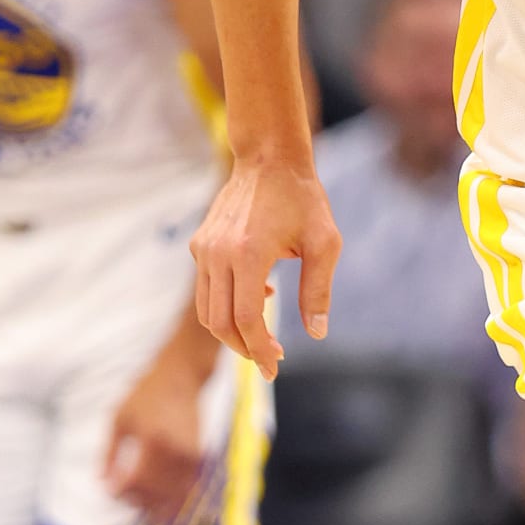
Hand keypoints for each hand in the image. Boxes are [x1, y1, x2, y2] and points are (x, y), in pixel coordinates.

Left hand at [106, 350, 208, 524]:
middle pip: (155, 492)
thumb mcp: (118, 418)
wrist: (181, 378)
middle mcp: (174, 449)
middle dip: (136, 500)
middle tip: (122, 496)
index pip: (136, 480)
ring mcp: (190, 454)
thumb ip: (108, 453)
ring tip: (139, 502)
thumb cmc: (144, 395)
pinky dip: (174, 499)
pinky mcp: (199, 456)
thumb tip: (102, 482)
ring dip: (155, 504)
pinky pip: (187, 487)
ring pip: (174, 494)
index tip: (110, 491)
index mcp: (152, 439)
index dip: (121, 491)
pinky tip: (160, 500)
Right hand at [193, 158, 339, 380]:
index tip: (276, 366)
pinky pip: (206, 288)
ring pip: (207, 309)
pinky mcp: (200, 244)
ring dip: (232, 332)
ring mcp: (204, 249)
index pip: (246, 320)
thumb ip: (318, 290)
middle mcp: (218, 254)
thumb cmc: (304, 199)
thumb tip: (317, 333)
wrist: (269, 158)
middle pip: (220, 323)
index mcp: (248, 254)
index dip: (260, 349)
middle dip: (244, 349)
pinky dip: (226, 305)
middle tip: (269, 361)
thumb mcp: (325, 243)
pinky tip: (259, 297)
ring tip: (262, 339)